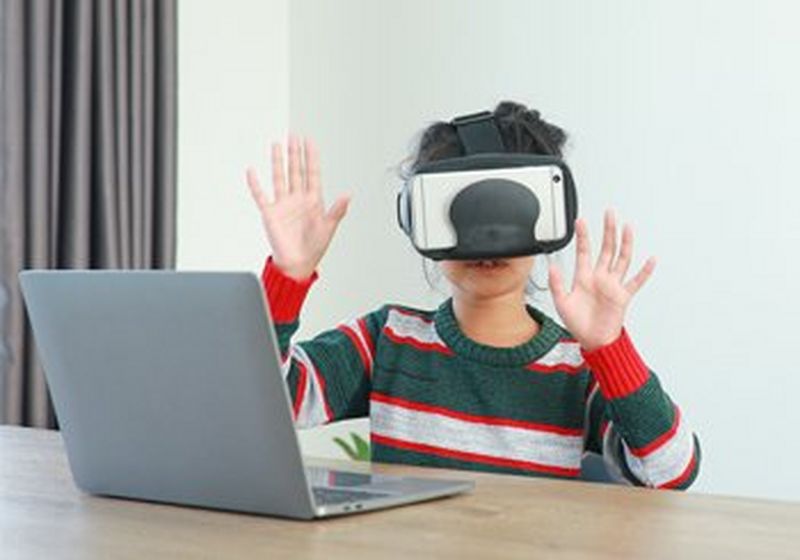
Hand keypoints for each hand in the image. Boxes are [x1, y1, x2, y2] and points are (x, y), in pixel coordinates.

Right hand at [246, 136, 349, 279]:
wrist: (297, 264)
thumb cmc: (313, 248)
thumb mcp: (329, 228)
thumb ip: (337, 210)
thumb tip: (348, 195)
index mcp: (313, 201)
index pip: (312, 173)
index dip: (311, 158)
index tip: (310, 142)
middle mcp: (297, 200)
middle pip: (296, 171)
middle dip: (295, 153)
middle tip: (294, 137)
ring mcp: (283, 205)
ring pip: (280, 177)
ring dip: (278, 162)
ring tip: (277, 145)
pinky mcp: (270, 213)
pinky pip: (261, 195)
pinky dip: (256, 184)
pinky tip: (253, 172)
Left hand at [548, 210, 655, 351]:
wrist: (594, 341)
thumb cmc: (578, 324)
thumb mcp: (562, 303)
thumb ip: (557, 284)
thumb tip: (552, 267)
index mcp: (584, 278)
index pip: (584, 251)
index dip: (583, 236)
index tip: (581, 221)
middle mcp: (600, 278)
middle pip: (606, 249)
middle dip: (607, 231)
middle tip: (609, 214)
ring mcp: (613, 286)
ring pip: (621, 259)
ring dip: (625, 243)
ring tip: (627, 227)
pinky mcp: (623, 296)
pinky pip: (636, 281)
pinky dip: (644, 271)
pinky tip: (650, 260)